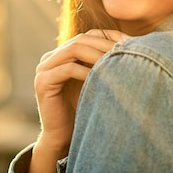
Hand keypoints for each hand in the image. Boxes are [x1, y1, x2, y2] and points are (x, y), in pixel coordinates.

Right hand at [30, 29, 129, 171]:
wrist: (63, 137)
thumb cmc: (83, 109)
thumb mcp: (94, 81)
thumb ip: (101, 63)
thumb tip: (130, 44)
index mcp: (61, 54)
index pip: (86, 36)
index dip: (108, 37)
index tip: (130, 42)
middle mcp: (50, 58)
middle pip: (80, 40)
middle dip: (104, 44)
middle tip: (124, 50)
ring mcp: (43, 68)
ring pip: (73, 50)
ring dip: (97, 54)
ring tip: (114, 61)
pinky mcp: (42, 82)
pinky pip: (67, 69)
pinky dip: (86, 71)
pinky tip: (101, 78)